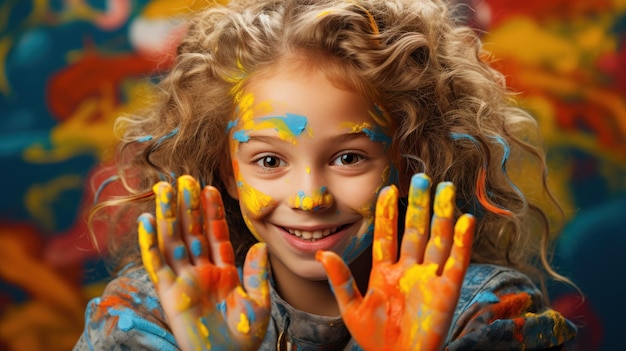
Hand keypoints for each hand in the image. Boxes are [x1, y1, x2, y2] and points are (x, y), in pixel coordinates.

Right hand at [138, 175, 269, 350]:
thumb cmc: (244, 338)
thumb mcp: (257, 303)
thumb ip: (256, 274)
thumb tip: (260, 246)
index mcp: (223, 272)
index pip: (216, 235)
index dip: (212, 212)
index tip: (210, 189)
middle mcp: (201, 271)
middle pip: (192, 231)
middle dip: (188, 206)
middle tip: (184, 179)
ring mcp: (183, 280)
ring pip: (173, 241)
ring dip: (167, 215)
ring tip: (165, 189)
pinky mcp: (168, 293)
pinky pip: (156, 264)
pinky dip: (149, 243)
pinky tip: (146, 222)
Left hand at [317, 173, 474, 350]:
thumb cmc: (374, 339)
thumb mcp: (351, 307)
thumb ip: (340, 279)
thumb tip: (322, 251)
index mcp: (385, 271)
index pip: (387, 234)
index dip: (388, 212)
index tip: (388, 187)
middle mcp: (409, 270)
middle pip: (416, 231)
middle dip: (418, 205)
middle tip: (421, 178)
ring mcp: (429, 279)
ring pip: (438, 240)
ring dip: (442, 214)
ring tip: (445, 188)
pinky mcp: (447, 292)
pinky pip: (456, 263)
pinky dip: (462, 242)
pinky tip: (465, 220)